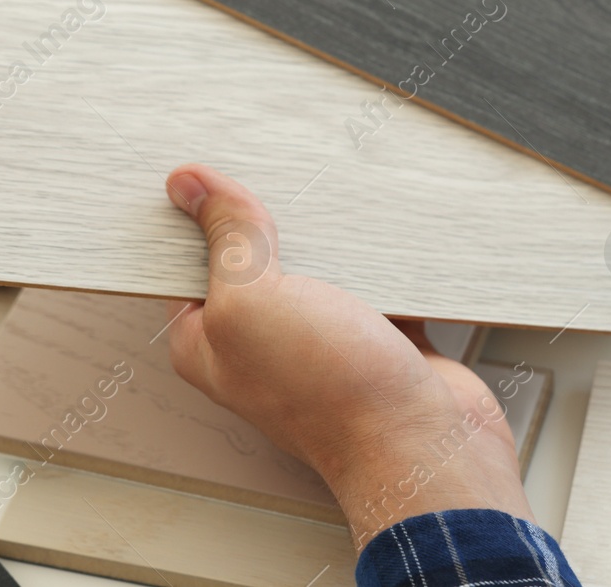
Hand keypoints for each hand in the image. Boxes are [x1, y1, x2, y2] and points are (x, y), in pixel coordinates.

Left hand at [163, 164, 533, 547]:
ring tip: (338, 198)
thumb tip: (190, 184)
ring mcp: (319, 336)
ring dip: (331, 233)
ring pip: (317, 260)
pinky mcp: (374, 331)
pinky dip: (383, 256)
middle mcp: (260, 339)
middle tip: (282, 175)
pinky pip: (373, 276)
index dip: (194, 212)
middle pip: (254, 252)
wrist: (424, 444)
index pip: (186, 258)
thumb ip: (225, 240)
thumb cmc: (331, 398)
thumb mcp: (252, 302)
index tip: (208, 166)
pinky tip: (385, 232)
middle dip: (270, 214)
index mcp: (209, 338)